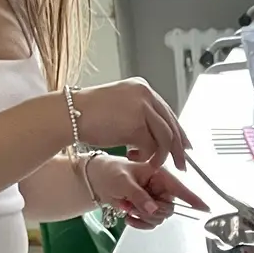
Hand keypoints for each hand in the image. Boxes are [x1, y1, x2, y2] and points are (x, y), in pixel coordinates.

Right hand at [71, 78, 189, 168]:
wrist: (70, 115)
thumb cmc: (87, 115)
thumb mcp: (119, 108)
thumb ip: (139, 115)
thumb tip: (155, 133)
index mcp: (142, 88)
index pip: (167, 112)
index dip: (177, 131)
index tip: (184, 146)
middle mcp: (145, 94)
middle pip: (171, 124)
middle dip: (177, 148)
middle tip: (182, 164)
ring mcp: (142, 107)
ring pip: (165, 137)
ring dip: (161, 156)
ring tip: (152, 165)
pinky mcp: (136, 123)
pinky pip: (151, 146)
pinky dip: (146, 157)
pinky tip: (134, 158)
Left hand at [85, 155, 207, 228]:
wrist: (96, 179)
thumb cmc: (110, 172)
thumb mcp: (124, 182)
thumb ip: (139, 196)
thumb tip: (153, 210)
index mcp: (159, 175)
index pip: (180, 189)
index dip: (193, 199)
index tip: (205, 208)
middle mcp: (160, 188)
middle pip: (168, 208)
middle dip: (150, 211)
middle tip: (132, 205)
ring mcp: (154, 199)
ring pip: (159, 218)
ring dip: (142, 217)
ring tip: (126, 206)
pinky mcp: (147, 209)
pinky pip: (151, 223)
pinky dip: (139, 223)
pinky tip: (128, 217)